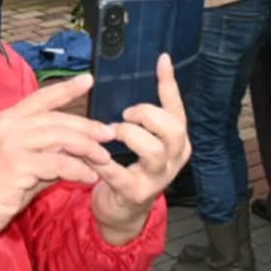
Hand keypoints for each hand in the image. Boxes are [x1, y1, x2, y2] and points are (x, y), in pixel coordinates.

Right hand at [0, 74, 113, 262]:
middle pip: (57, 119)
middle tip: (109, 134)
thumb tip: (76, 148)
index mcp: (7, 119)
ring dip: (87, 148)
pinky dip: (78, 170)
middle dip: (87, 126)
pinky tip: (89, 177)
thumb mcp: (22, 162)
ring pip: (61, 138)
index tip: (89, 80)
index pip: (41, 98)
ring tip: (104, 158)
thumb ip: (46, 151)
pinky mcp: (17, 164)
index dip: (66, 89)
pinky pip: (58, 164)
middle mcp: (8, 125)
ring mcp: (11, 143)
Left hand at [90, 54, 191, 244]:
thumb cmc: (131, 166)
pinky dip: (104, 161)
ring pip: (154, 151)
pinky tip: (92, 153)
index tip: (161, 59)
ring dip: (130, 136)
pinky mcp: (136, 193)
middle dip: (147, 115)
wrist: (123, 211)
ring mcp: (158, 178)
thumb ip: (144, 114)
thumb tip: (143, 74)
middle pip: (173, 129)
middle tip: (125, 114)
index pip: (177, 109)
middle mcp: (174, 159)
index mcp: (177, 142)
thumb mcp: (142, 138)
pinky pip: (120, 173)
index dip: (169, 84)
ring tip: (113, 133)